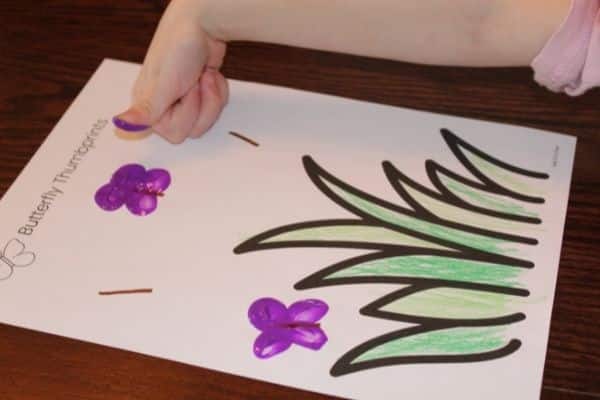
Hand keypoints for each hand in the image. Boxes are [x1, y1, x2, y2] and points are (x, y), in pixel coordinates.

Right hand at [114, 0, 227, 142]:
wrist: (204, 24)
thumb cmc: (179, 47)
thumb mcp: (162, 84)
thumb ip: (145, 110)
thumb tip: (120, 124)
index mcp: (150, 106)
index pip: (174, 134)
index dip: (184, 116)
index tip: (181, 95)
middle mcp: (166, 105)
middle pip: (194, 130)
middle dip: (201, 105)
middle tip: (193, 82)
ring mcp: (185, 99)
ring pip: (207, 119)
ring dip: (211, 97)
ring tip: (202, 76)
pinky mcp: (201, 93)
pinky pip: (216, 107)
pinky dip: (218, 90)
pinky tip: (209, 75)